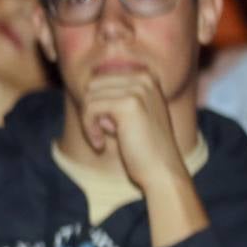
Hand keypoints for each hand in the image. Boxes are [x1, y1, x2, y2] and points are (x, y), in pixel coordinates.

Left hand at [79, 67, 188, 190]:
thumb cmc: (143, 145)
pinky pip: (90, 109)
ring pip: (89, 97)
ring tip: (99, 139)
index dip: (94, 103)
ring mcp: (138, 89)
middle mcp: (144, 78)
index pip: (101, 78)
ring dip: (88, 121)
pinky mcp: (129, 104)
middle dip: (89, 110)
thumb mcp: (130, 114)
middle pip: (93, 85)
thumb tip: (85, 87)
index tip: (100, 125)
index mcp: (146, 76)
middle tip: (98, 132)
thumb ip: (112, 97)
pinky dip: (89, 128)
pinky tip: (99, 144)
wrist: (161, 169)